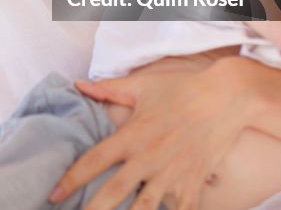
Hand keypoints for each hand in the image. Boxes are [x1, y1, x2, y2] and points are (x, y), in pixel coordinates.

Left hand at [49, 60, 252, 209]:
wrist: (227, 97)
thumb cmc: (182, 88)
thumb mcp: (142, 85)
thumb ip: (108, 89)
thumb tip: (78, 84)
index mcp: (132, 135)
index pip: (94, 160)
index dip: (71, 178)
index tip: (53, 194)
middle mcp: (149, 158)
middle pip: (114, 191)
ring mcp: (172, 174)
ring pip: (145, 208)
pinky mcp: (194, 183)